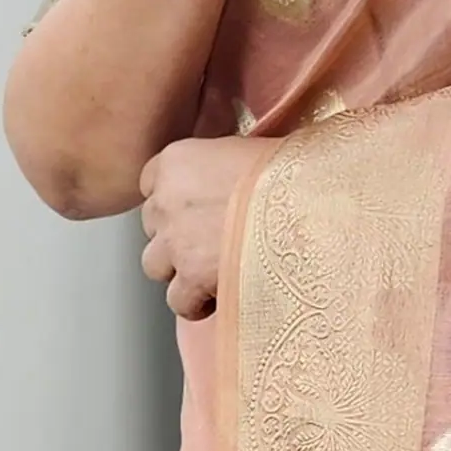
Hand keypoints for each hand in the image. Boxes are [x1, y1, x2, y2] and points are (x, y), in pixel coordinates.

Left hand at [139, 136, 278, 318]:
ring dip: (179, 268)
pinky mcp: (190, 278)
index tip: (194, 202)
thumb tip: (226, 173)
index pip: (151, 180)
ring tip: (211, 268)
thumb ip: (220, 162)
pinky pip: (178, 300)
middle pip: (152, 224)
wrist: (300, 202)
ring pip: (155, 265)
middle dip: (175, 232)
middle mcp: (165, 199)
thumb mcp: (243, 147)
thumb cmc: (284, 169)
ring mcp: (174, 242)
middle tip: (208, 235)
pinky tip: (220, 293)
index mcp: (176, 160)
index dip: (173, 195)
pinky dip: (195, 302)